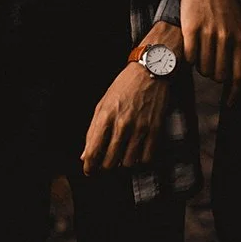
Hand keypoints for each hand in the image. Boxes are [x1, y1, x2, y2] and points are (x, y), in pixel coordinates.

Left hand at [81, 24, 177, 173]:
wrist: (150, 71)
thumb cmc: (124, 86)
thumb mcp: (103, 104)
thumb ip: (93, 130)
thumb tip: (85, 155)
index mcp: (105, 117)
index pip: (93, 152)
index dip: (89, 167)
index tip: (90, 170)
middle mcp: (122, 124)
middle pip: (110, 162)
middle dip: (105, 167)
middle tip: (106, 164)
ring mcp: (140, 128)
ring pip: (128, 163)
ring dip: (123, 165)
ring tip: (122, 157)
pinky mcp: (155, 129)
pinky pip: (147, 158)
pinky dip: (141, 161)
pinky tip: (137, 153)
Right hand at [181, 0, 240, 105]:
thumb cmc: (225, 6)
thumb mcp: (239, 27)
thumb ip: (237, 50)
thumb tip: (233, 78)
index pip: (239, 76)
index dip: (234, 94)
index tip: (229, 104)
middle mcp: (226, 38)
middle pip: (218, 75)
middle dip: (213, 75)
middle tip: (209, 63)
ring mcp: (208, 33)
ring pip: (203, 67)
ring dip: (201, 66)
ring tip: (200, 51)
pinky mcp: (191, 29)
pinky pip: (189, 56)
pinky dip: (188, 57)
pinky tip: (190, 48)